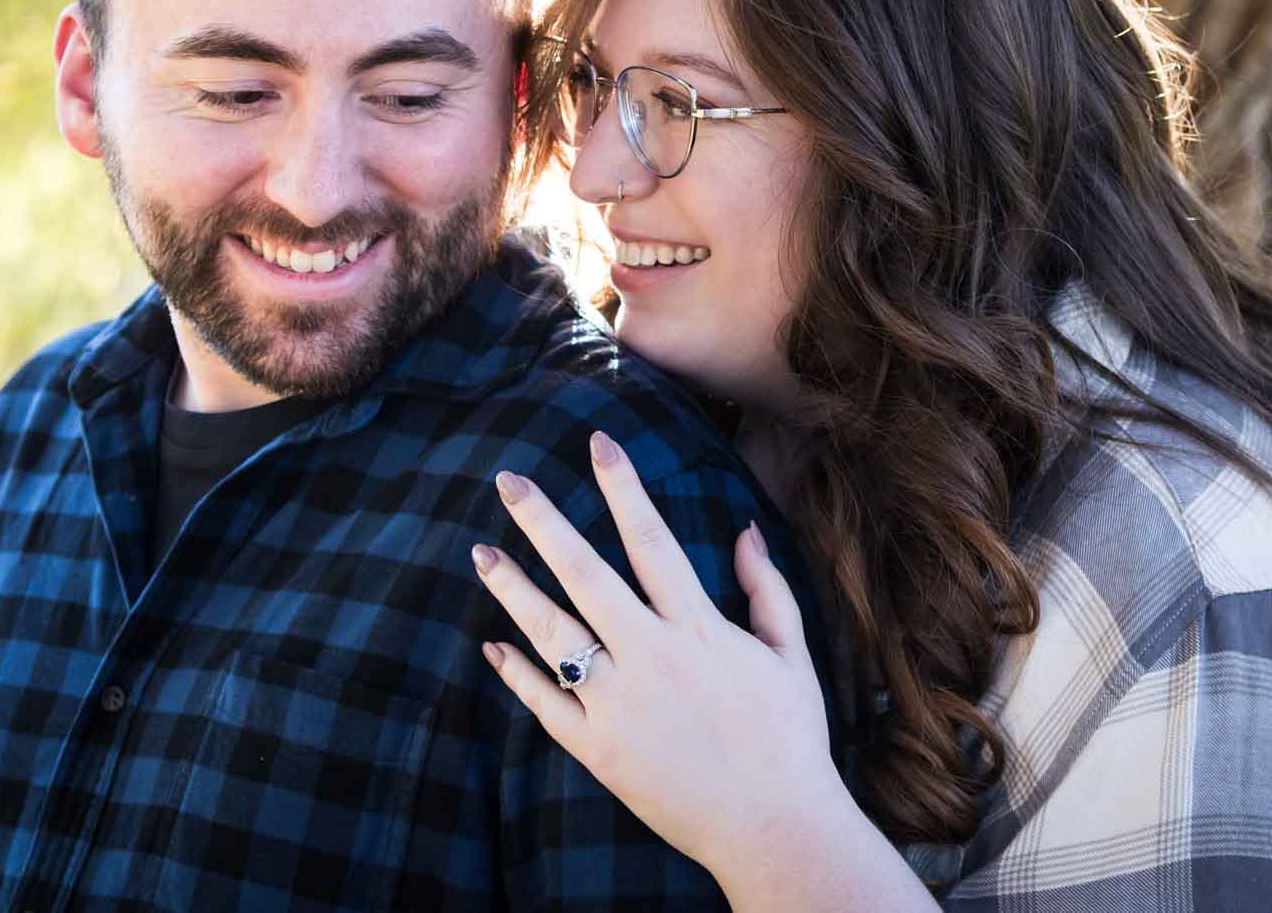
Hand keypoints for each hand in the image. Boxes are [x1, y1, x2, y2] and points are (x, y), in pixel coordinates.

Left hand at [471, 430, 856, 884]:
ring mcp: (619, 706)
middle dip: (544, 522)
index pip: (652, 540)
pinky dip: (517, 674)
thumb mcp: (791, 656)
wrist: (776, 830)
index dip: (623, 487)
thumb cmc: (791, 740)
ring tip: (480, 553)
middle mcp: (651, 659)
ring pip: (553, 634)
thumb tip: (744, 530)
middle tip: (508, 481)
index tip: (598, 442)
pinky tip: (492, 645)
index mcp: (699, 630)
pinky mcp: (599, 751)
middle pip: (585, 574)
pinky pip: (547, 705)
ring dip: (513, 590)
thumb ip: (767, 589)